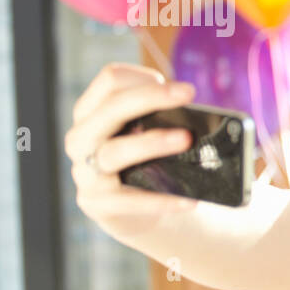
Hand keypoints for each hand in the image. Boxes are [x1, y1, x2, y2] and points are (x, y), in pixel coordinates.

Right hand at [64, 63, 199, 242]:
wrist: (142, 212)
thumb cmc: (152, 160)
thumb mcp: (154, 132)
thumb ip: (166, 119)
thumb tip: (207, 118)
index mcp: (93, 111)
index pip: (110, 79)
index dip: (143, 77)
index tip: (178, 87)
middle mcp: (82, 138)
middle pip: (110, 109)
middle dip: (150, 98)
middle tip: (188, 93)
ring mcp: (86, 172)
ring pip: (115, 151)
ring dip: (152, 143)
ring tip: (186, 139)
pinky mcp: (97, 204)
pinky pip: (129, 200)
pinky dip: (161, 199)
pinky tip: (190, 200)